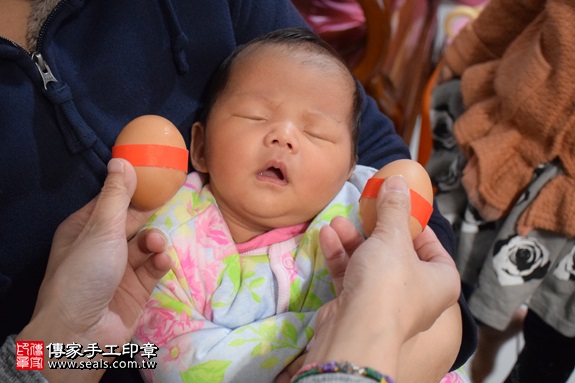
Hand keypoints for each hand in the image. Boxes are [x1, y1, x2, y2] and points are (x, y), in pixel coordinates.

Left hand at [18, 158, 171, 382]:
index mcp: (84, 228)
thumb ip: (117, 195)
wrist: (82, 332)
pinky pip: (153, 266)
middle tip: (165, 206)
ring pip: (145, 244)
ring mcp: (119, 268)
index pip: (110, 201)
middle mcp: (101, 246)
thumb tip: (122, 159)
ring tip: (156, 246)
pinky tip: (161, 262)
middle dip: (147, 217)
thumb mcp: (101, 228)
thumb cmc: (85, 272)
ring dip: (154, 242)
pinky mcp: (136, 288)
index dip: (131, 190)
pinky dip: (159, 262)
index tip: (155, 178)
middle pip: (131, 222)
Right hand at [304, 175, 460, 378]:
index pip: (433, 248)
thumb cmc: (388, 281)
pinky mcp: (360, 308)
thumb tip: (399, 180)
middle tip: (363, 210)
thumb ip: (394, 207)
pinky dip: (341, 257)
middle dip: (375, 230)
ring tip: (336, 221)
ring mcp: (387, 303)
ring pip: (371, 264)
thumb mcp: (392, 236)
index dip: (416, 226)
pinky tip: (327, 236)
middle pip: (397, 254)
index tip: (397, 209)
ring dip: (352, 241)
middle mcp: (418, 294)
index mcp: (440, 280)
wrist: (356, 330)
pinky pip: (353, 276)